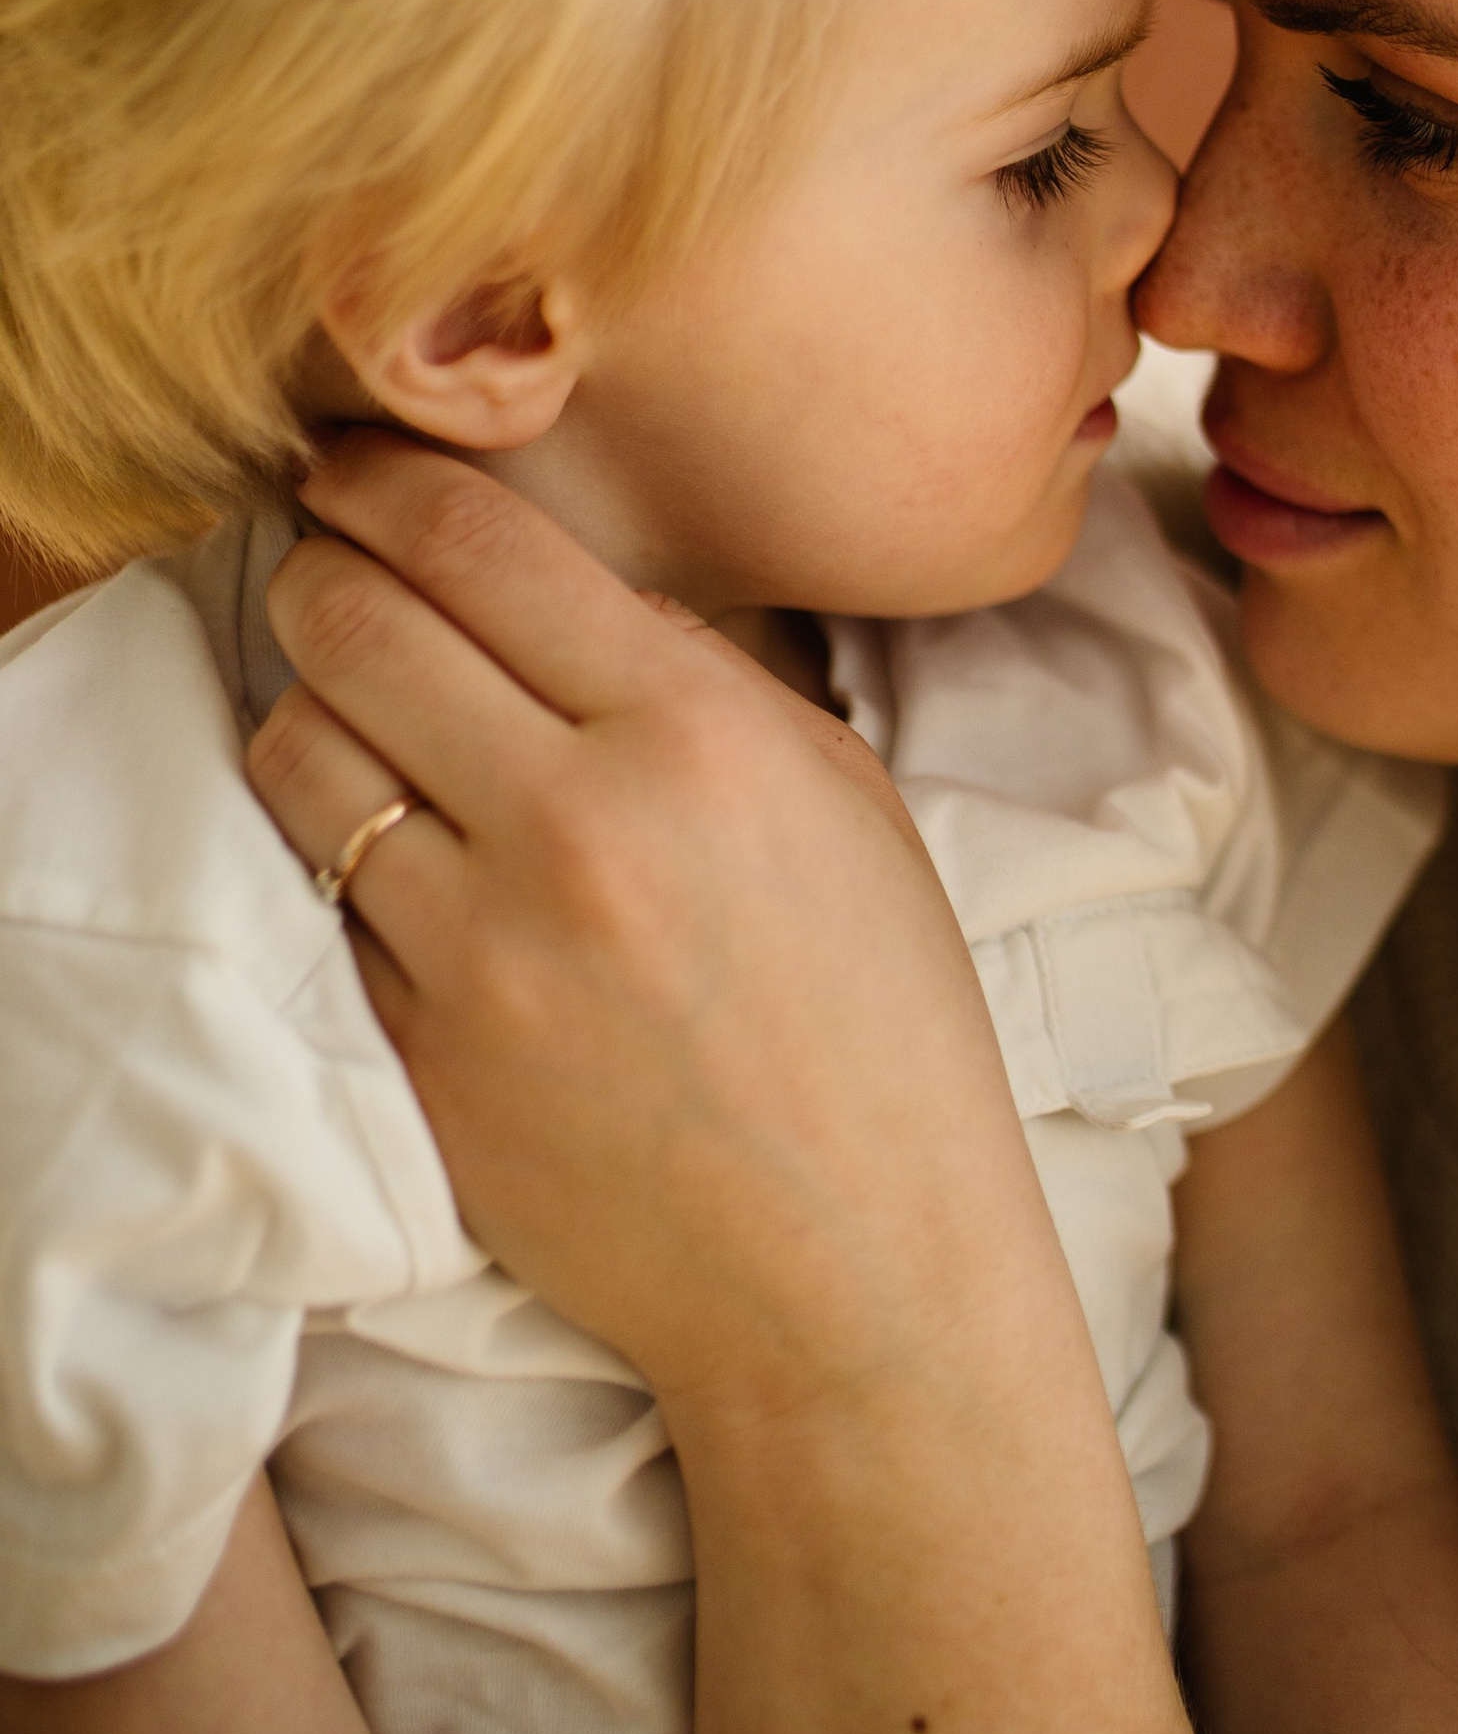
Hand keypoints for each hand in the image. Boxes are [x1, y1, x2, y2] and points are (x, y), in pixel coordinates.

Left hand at [244, 436, 1056, 1419]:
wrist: (857, 1266)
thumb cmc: (879, 1022)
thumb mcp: (841, 799)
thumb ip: (701, 678)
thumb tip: (565, 590)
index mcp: (695, 738)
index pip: (478, 547)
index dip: (385, 482)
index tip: (351, 467)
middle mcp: (575, 827)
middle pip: (354, 626)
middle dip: (318, 570)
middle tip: (323, 564)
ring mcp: (481, 953)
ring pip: (301, 759)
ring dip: (312, 710)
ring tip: (354, 713)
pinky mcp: (422, 1060)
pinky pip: (320, 907)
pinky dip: (338, 860)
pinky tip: (392, 852)